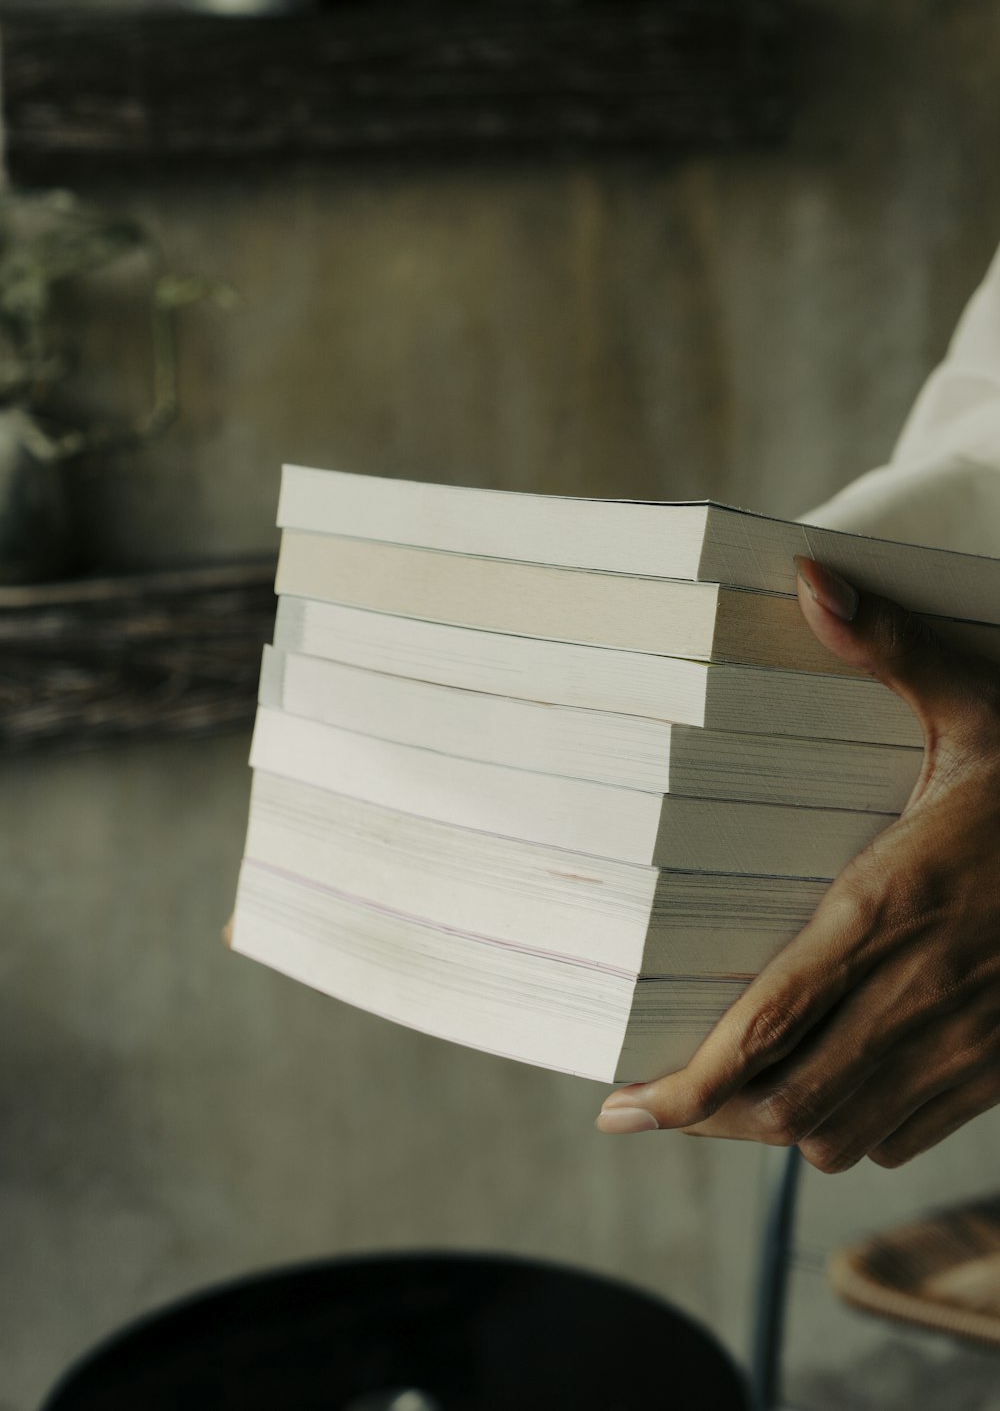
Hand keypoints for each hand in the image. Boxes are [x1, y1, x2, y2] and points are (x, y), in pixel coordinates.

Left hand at [597, 556, 999, 1171]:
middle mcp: (923, 990)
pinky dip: (851, 1128)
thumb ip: (891, 649)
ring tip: (731, 1094)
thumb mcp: (982, 705)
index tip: (625, 1107)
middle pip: (789, 1100)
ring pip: (842, 1132)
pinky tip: (829, 1084)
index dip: (690, 1085)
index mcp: (894, 905)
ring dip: (776, 1123)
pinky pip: (905, 1135)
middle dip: (714, 1112)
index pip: (770, 1023)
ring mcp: (969, 1043)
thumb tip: (810, 576)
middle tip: (661, 1094)